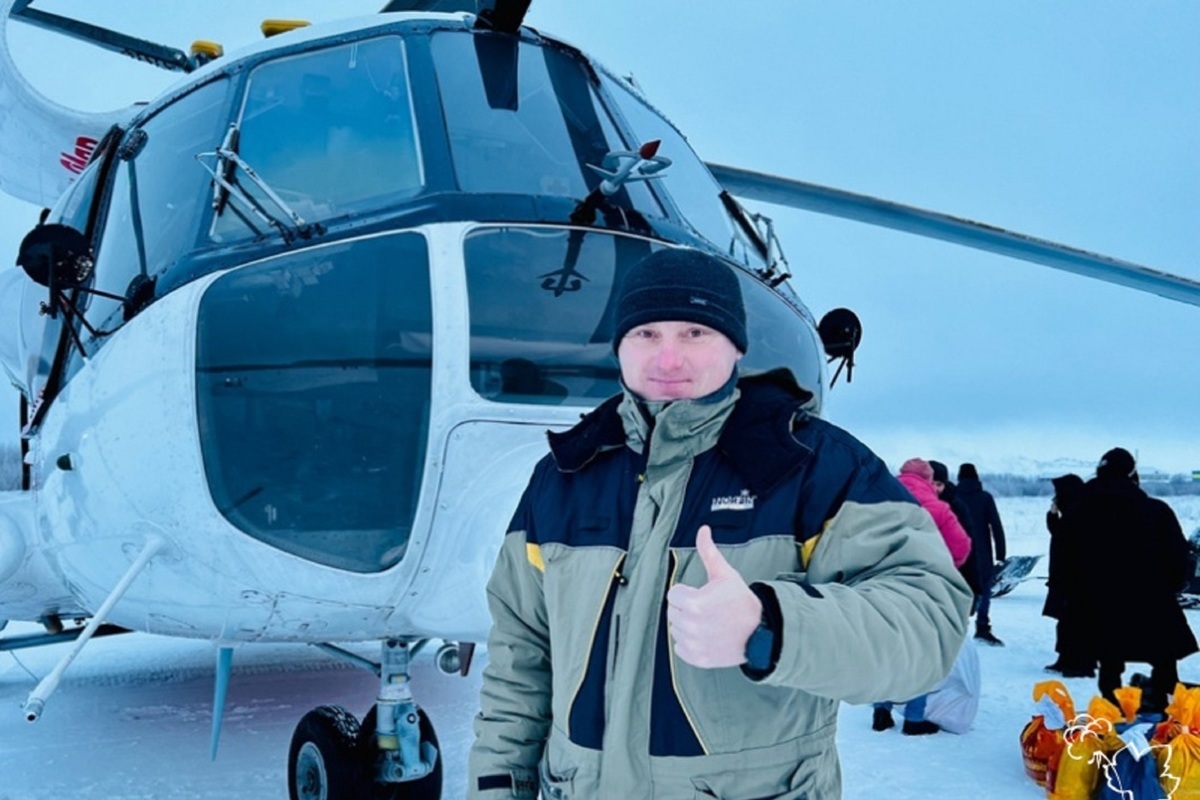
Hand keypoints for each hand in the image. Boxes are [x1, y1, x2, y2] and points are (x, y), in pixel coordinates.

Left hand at [666, 525, 762, 667]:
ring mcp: (695, 644)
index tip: (701, 594)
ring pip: (676, 630)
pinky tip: (705, 636)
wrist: (760, 631)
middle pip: (672, 612)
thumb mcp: (725, 574)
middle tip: (706, 608)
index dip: (686, 592)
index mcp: (695, 604)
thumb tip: (703, 529)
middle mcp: (692, 626)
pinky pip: (680, 648)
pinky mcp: (698, 658)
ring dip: (687, 625)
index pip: (672, 595)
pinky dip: (689, 643)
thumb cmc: (740, 601)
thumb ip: (708, 552)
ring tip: (708, 622)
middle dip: (686, 608)